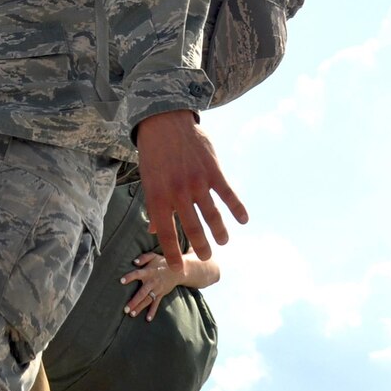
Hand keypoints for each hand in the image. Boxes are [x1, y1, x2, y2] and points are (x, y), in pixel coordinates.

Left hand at [122, 252, 183, 319]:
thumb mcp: (153, 256)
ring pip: (147, 300)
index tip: (121, 281)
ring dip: (140, 307)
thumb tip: (134, 262)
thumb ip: (143, 258)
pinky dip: (152, 311)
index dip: (130, 277)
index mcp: (149, 272)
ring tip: (131, 314)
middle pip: (142, 293)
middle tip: (125, 309)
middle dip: (134, 301)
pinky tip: (148, 319)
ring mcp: (157, 289)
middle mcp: (152, 282)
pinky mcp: (161, 294)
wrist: (178, 270)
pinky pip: (156, 304)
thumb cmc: (162, 262)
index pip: (137, 274)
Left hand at [135, 111, 246, 267]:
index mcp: (159, 197)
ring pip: (212, 215)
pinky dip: (237, 208)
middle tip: (205, 258)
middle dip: (200, 247)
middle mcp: (179, 193)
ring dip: (219, 232)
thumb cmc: (153, 153)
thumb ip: (153, 206)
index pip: (166, 232)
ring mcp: (198, 183)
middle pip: (192, 228)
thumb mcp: (147, 180)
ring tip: (223, 242)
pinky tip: (243, 220)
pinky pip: (228, 194)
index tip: (178, 268)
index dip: (172, 252)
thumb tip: (154, 230)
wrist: (165, 122)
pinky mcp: (213, 171)